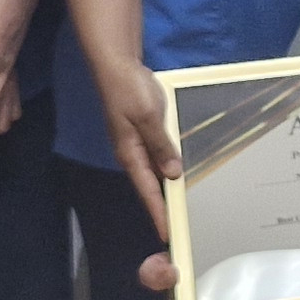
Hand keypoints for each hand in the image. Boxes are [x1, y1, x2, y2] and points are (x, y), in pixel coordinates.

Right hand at [103, 60, 177, 223]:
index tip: (167, 234)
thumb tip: (172, 173)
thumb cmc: (129, 89)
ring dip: (166, 188)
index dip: (158, 212)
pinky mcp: (142, 132)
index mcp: (130, 154)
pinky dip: (167, 166)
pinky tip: (178, 172)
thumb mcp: (149, 116)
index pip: (147, 191)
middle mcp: (132, 153)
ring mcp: (136, 143)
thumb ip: (160, 144)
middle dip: (162, 206)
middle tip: (179, 226)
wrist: (117, 65)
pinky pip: (157, 155)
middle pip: (150, 186)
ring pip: (154, 171)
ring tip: (182, 206)